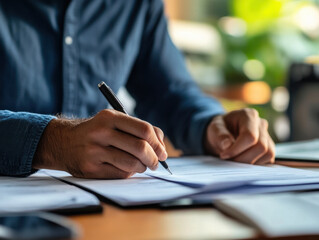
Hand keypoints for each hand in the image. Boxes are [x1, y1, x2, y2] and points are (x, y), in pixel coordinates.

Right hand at [33, 109, 167, 178]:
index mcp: (110, 117)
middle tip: (156, 163)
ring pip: (132, 164)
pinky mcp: (90, 168)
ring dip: (142, 167)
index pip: (144, 130)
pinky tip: (126, 169)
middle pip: (140, 147)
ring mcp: (94, 151)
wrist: (63, 142)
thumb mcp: (114, 121)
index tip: (162, 152)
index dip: (158, 143)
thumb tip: (162, 148)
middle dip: (154, 158)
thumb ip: (139, 129)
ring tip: (141, 166)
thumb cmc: (97, 132)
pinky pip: (120, 174)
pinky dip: (129, 173)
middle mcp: (101, 132)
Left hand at [204, 108, 274, 164]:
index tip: (223, 155)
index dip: (237, 149)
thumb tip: (227, 145)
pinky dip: (255, 164)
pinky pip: (269, 160)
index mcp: (248, 115)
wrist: (222, 135)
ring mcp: (267, 136)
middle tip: (229, 160)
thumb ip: (219, 136)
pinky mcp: (269, 147)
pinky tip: (242, 161)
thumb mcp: (214, 129)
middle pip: (261, 147)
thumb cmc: (218, 130)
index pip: (250, 136)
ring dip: (250, 163)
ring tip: (235, 160)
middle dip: (243, 158)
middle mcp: (261, 124)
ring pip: (268, 154)